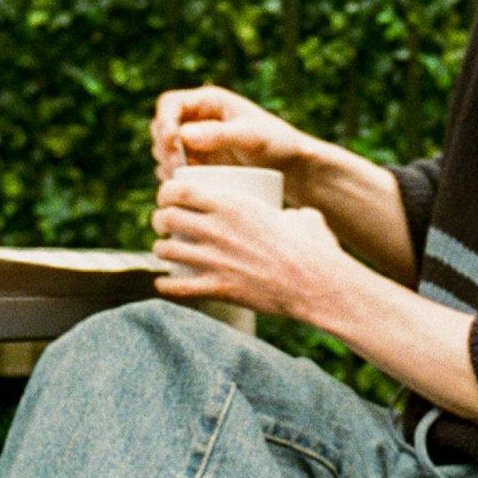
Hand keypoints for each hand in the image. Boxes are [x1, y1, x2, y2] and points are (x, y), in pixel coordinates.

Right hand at [150, 84, 314, 180]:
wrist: (291, 165)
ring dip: (165, 163)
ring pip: (163, 149)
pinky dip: (174, 176)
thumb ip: (220, 134)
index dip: (164, 121)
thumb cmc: (276, 142)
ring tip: (181, 177)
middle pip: (161, 127)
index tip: (173, 143)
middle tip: (177, 167)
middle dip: (163, 147)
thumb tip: (184, 135)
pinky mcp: (199, 163)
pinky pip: (174, 168)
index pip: (169, 104)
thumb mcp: (251, 136)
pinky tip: (185, 187)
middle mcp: (198, 119)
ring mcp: (196, 142)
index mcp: (209, 102)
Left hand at [151, 174, 349, 323]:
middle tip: (165, 225)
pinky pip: (177, 287)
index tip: (169, 198)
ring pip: (166, 250)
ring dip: (161, 250)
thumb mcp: (302, 216)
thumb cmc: (314, 248)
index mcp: (232, 204)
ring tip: (166, 251)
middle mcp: (217, 229)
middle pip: (166, 218)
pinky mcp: (217, 288)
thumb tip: (293, 219)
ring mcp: (214, 260)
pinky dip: (166, 285)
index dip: (166, 192)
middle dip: (159, 219)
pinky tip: (163, 283)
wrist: (318, 284)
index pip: (179, 189)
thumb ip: (290, 213)